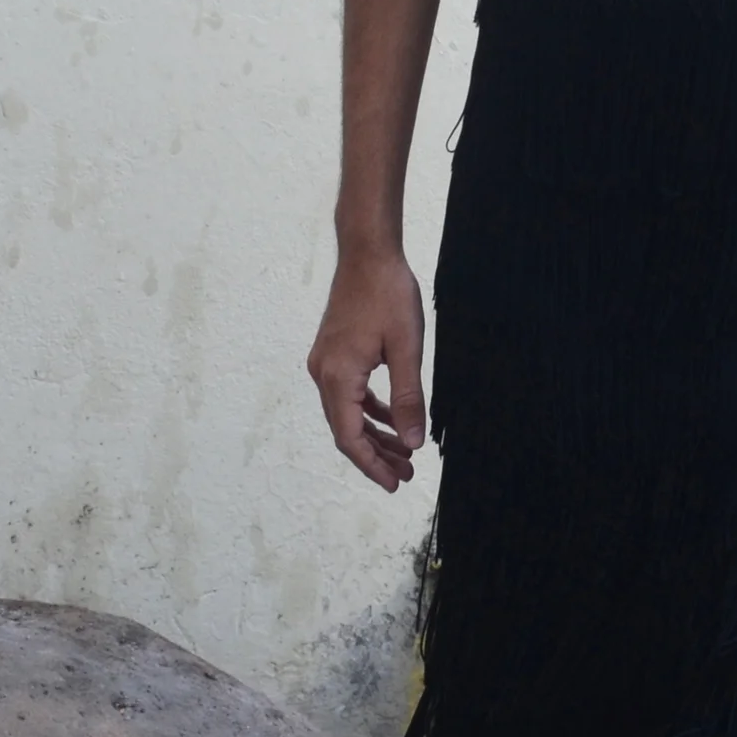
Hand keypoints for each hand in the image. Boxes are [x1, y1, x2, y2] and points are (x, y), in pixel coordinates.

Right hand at [308, 245, 427, 488]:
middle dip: (376, 455)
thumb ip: (408, 399)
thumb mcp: (406, 349)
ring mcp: (326, 363)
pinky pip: (349, 394)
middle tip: (406, 474)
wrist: (368, 253)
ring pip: (348, 413)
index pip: (349, 437)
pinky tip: (392, 420)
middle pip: (346, 429)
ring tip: (404, 454)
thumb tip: (412, 443)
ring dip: (374, 434)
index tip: (394, 483)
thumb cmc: (388, 294)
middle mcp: (323, 373)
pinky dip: (370, 411)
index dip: (371, 465)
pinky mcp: (333, 353)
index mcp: (337, 376)